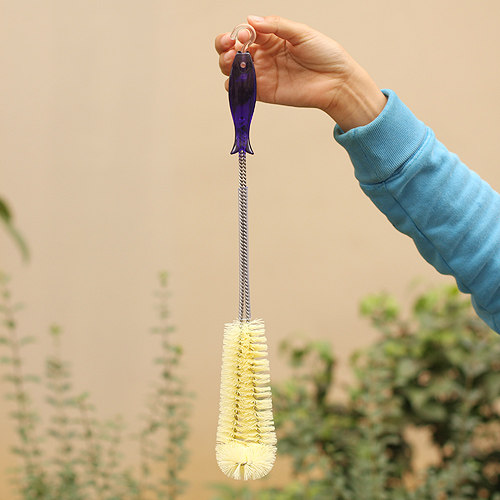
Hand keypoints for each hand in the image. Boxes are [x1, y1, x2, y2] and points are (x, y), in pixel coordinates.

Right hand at [215, 15, 386, 130]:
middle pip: (233, 51)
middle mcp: (264, 56)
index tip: (242, 36)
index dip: (237, 33)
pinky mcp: (264, 93)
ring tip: (232, 62)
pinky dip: (234, 85)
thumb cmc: (325, 54)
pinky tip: (238, 80)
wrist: (336, 82)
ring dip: (226, 65)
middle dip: (224, 47)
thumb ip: (276, 25)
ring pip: (233, 69)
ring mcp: (263, 75)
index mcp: (271, 38)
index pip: (245, 33)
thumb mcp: (302, 32)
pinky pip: (242, 90)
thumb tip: (251, 20)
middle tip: (230, 47)